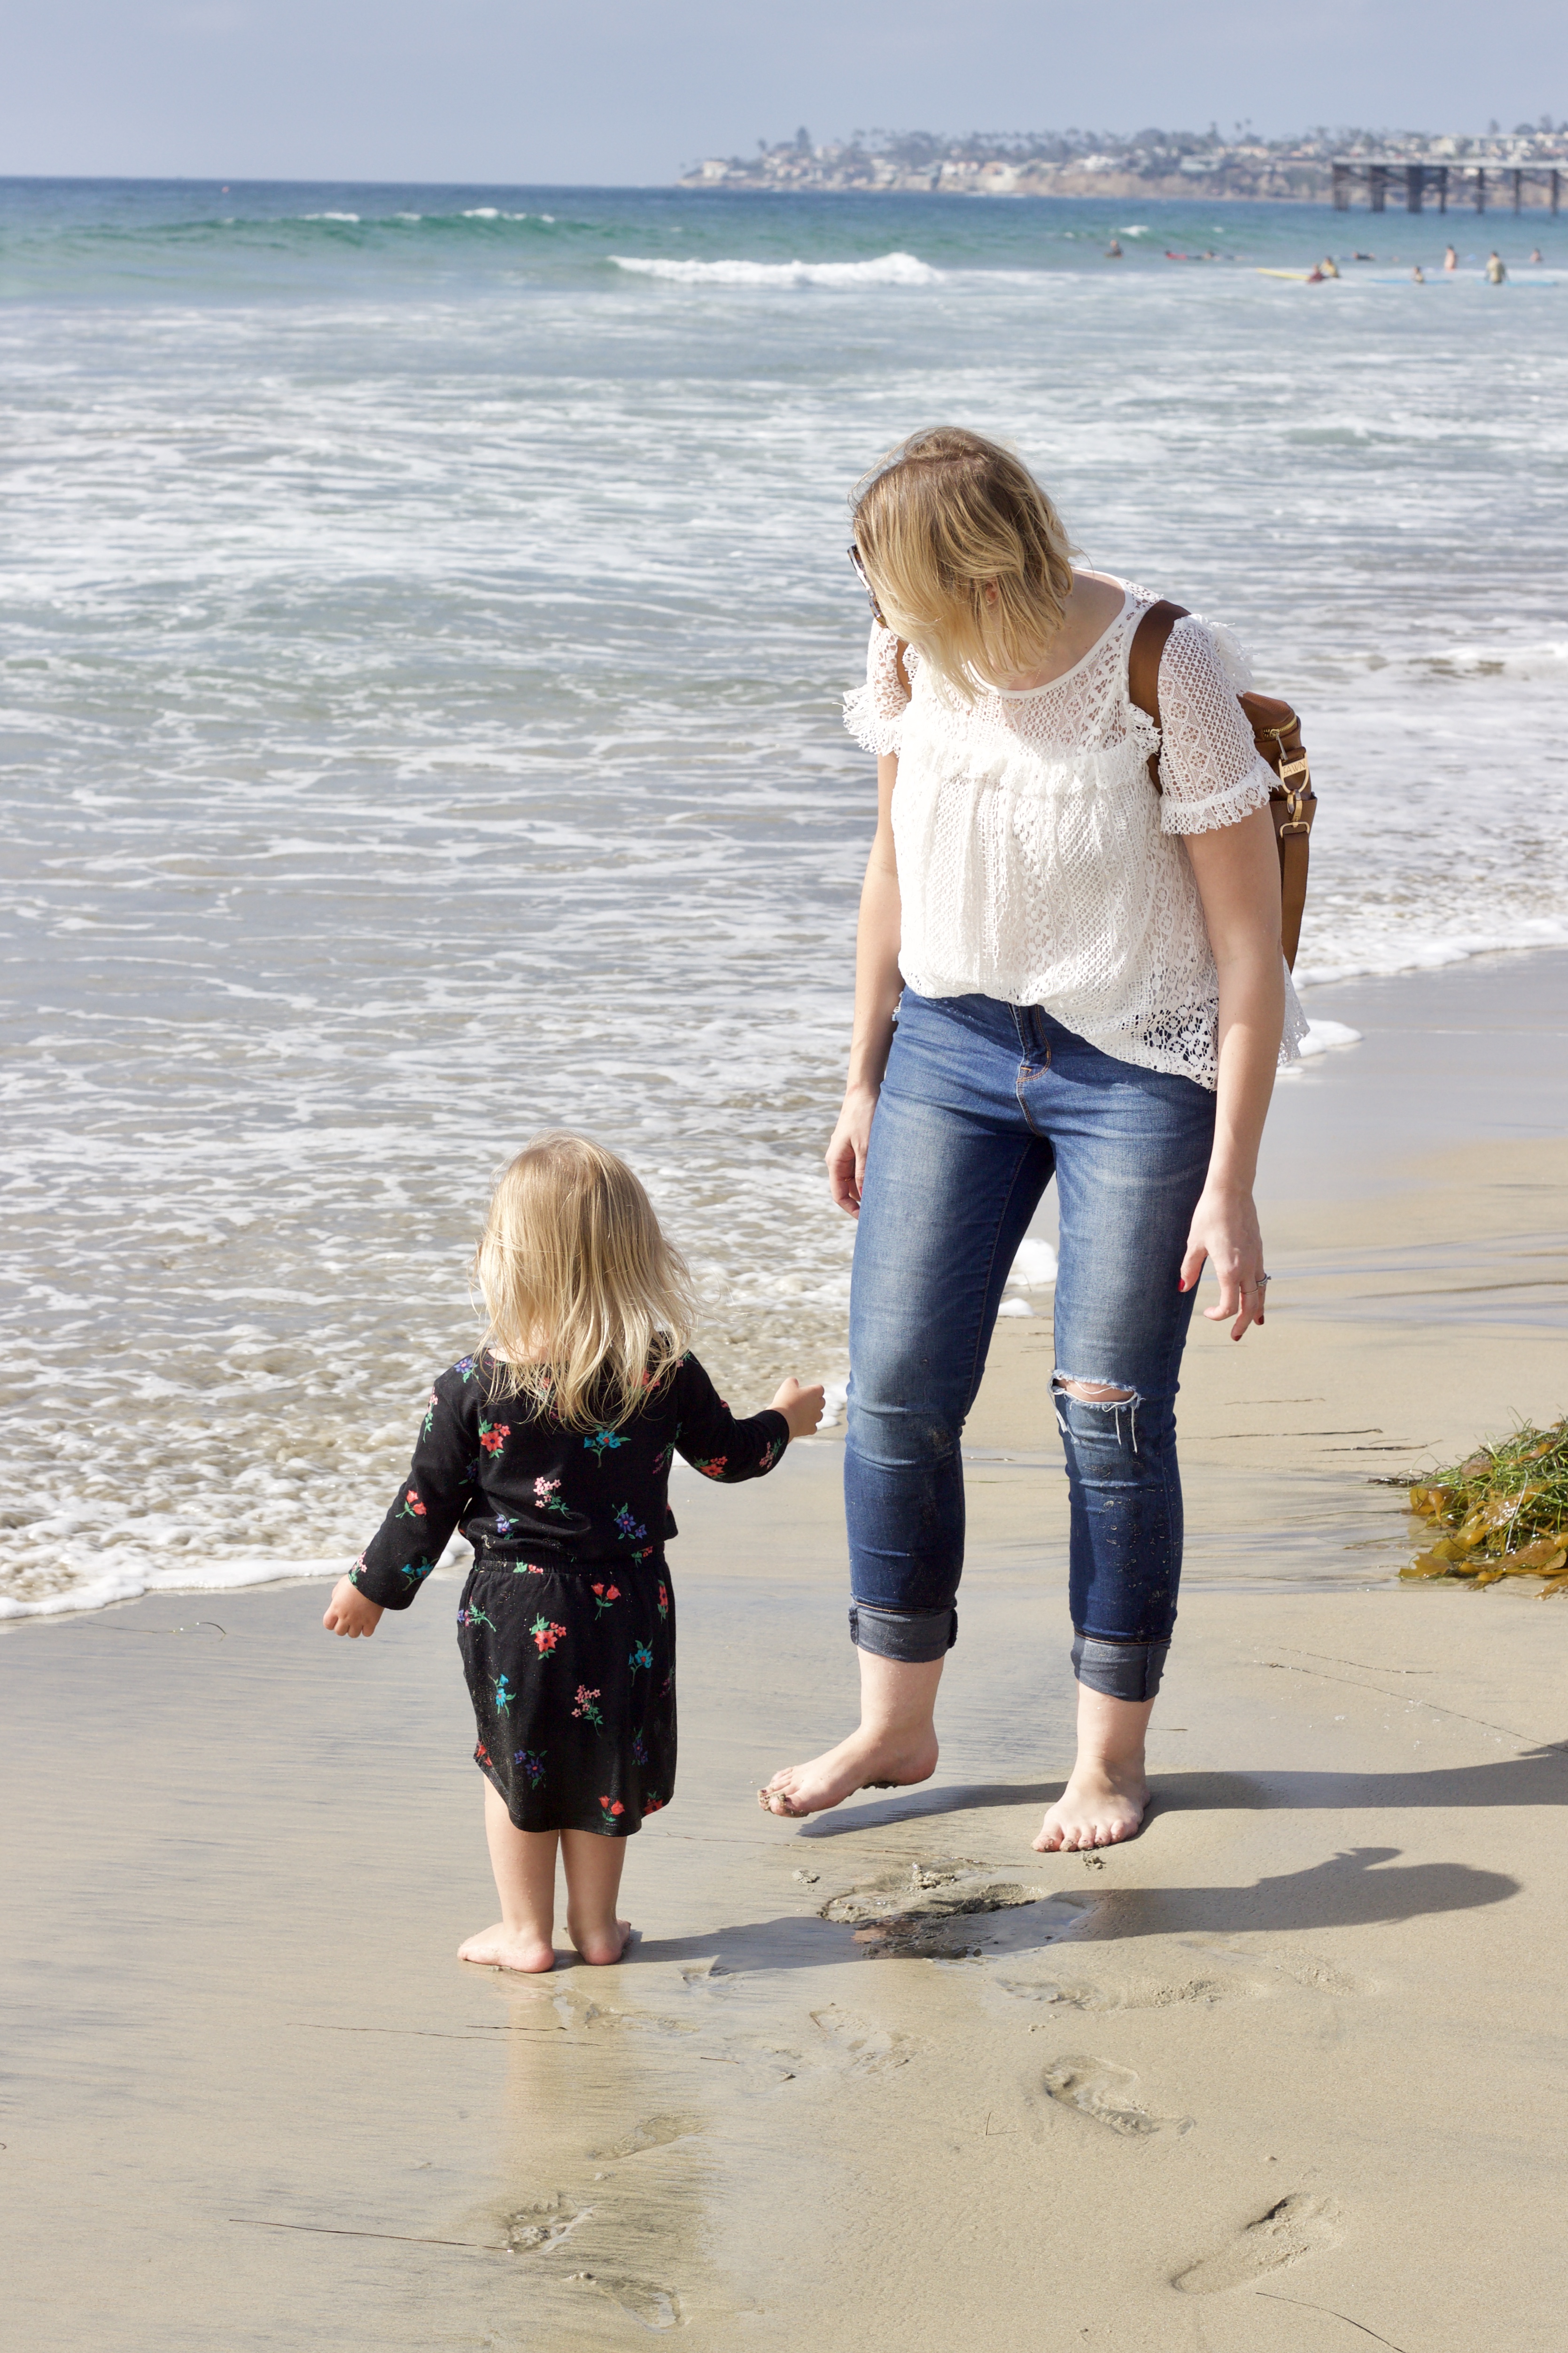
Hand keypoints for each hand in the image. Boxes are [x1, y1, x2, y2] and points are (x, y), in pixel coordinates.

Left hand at [323, 1575, 383, 1636]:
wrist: (374, 1579)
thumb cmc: (357, 1580)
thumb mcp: (341, 1585)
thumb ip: (336, 1596)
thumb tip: (336, 1602)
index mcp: (336, 1608)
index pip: (328, 1624)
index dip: (332, 1622)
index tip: (336, 1618)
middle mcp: (345, 1617)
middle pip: (339, 1632)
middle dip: (343, 1626)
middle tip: (349, 1618)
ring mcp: (358, 1620)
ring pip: (353, 1634)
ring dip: (355, 1628)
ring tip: (359, 1620)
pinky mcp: (371, 1622)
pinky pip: (366, 1633)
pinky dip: (367, 1629)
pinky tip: (368, 1621)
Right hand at [771, 1378, 825, 1438]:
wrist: (782, 1419)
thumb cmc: (785, 1400)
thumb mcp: (787, 1385)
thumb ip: (793, 1381)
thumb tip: (795, 1382)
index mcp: (814, 1393)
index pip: (819, 1389)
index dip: (812, 1390)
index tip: (804, 1392)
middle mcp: (818, 1405)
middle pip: (821, 1402)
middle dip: (814, 1402)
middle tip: (802, 1402)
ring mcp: (815, 1418)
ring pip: (818, 1415)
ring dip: (811, 1414)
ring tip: (799, 1414)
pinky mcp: (811, 1429)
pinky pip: (813, 1427)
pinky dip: (807, 1426)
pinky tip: (800, 1424)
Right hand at [825, 1085, 878, 1215]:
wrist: (865, 1091)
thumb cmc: (864, 1117)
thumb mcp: (866, 1147)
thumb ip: (864, 1173)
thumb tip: (866, 1197)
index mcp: (835, 1162)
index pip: (838, 1195)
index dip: (851, 1209)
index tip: (867, 1219)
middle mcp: (838, 1159)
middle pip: (847, 1189)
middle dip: (862, 1201)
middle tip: (881, 1211)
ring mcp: (847, 1153)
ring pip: (856, 1178)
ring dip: (868, 1187)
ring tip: (887, 1196)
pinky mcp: (857, 1146)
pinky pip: (862, 1167)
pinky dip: (872, 1175)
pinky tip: (886, 1179)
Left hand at [1179, 1183, 1266, 1341]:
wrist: (1232, 1191)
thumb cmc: (1210, 1215)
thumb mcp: (1194, 1243)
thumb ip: (1190, 1268)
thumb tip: (1182, 1288)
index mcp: (1230, 1269)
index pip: (1230, 1305)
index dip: (1218, 1315)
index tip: (1207, 1313)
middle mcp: (1248, 1267)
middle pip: (1250, 1304)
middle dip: (1244, 1322)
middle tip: (1235, 1336)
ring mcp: (1256, 1258)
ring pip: (1261, 1291)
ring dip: (1257, 1308)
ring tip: (1255, 1322)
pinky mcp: (1258, 1249)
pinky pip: (1262, 1276)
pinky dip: (1260, 1290)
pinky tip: (1256, 1293)